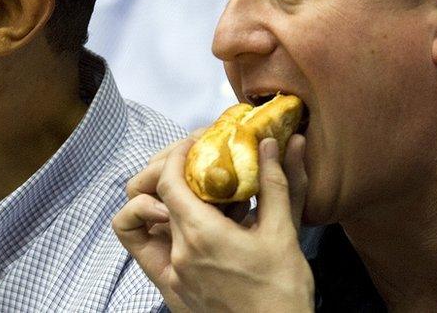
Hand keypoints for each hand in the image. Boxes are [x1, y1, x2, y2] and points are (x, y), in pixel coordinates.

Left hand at [113, 134, 312, 311]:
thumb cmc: (283, 292)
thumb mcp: (284, 233)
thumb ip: (274, 183)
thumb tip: (274, 143)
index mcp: (201, 234)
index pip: (167, 180)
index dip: (176, 155)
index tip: (195, 144)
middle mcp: (178, 253)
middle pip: (155, 197)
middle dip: (171, 172)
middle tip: (196, 163)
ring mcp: (172, 274)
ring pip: (152, 222)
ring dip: (166, 201)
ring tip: (196, 193)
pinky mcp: (173, 290)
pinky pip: (155, 250)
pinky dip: (165, 229)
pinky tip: (192, 225)